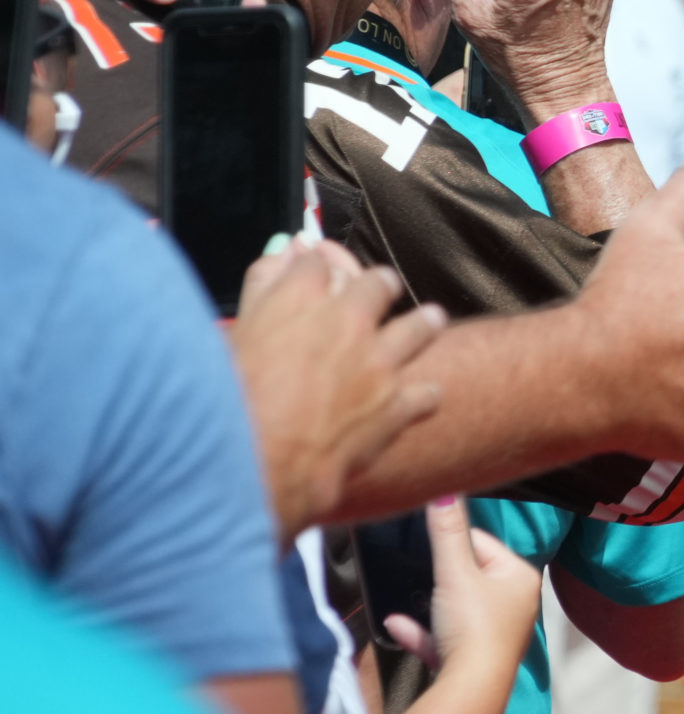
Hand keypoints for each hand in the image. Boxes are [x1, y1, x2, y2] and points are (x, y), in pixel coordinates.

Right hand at [231, 237, 446, 537]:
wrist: (254, 464)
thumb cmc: (224, 403)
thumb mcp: (230, 334)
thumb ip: (262, 285)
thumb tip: (285, 249)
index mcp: (300, 297)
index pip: (318, 262)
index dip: (317, 269)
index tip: (318, 277)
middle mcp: (348, 321)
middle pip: (380, 283)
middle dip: (377, 288)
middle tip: (376, 295)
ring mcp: (379, 362)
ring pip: (422, 326)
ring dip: (423, 325)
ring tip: (428, 322)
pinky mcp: (397, 404)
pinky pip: (427, 393)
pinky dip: (421, 397)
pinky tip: (416, 400)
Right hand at [382, 497, 540, 675]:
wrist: (471, 689)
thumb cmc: (472, 624)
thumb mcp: (455, 572)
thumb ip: (446, 532)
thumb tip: (443, 491)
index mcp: (520, 578)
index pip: (484, 543)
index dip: (452, 542)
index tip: (427, 542)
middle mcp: (515, 605)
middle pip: (469, 577)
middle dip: (439, 576)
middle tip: (415, 569)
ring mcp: (495, 634)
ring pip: (454, 610)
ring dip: (427, 605)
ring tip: (407, 599)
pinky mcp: (474, 660)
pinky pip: (443, 639)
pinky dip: (422, 633)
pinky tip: (395, 626)